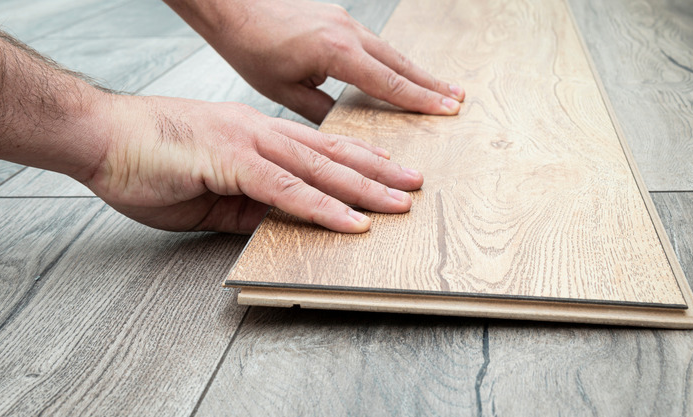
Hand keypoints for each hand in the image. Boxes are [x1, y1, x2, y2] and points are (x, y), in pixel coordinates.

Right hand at [87, 94, 423, 232]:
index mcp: (254, 136)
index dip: (355, 162)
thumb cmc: (145, 159)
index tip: (386, 172)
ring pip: (319, 169)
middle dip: (377, 172)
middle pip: (330, 155)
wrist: (99, 136)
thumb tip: (279, 222)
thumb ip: (247, 205)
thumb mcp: (208, 193)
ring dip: (364, 189)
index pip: (316, 150)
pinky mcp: (231, 161)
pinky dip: (322, 206)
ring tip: (401, 203)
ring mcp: (248, 143)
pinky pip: (287, 189)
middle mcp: (259, 134)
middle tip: (414, 185)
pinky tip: (352, 221)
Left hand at [166, 0, 464, 123]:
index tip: (446, 110)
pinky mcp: (339, 18)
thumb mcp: (282, 90)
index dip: (420, 99)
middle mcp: (347, 32)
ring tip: (442, 88)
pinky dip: (396, 60)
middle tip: (459, 100)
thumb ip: (320, 110)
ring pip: (391, 51)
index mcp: (336, 52)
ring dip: (418, 71)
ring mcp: (346, 21)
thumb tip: (344, 129)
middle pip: (400, 63)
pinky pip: (376, 43)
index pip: (389, 82)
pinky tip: (405, 71)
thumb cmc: (251, 46)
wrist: (233, 5)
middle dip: (431, 84)